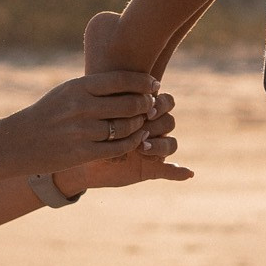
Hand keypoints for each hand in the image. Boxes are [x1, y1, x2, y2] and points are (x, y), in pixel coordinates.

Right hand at [3, 71, 165, 173]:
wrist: (19, 142)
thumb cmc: (49, 113)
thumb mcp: (67, 91)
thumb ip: (95, 86)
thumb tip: (130, 80)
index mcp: (78, 88)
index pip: (121, 80)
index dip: (143, 82)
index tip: (154, 85)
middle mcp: (81, 108)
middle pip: (129, 104)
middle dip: (146, 104)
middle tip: (152, 104)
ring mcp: (82, 132)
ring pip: (127, 127)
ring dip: (141, 124)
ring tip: (144, 121)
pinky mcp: (83, 153)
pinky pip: (119, 147)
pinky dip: (134, 142)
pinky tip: (138, 137)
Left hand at [66, 103, 193, 193]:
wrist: (78, 155)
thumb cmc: (86, 127)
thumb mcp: (99, 114)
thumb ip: (115, 104)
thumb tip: (124, 93)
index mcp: (144, 110)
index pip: (166, 102)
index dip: (161, 104)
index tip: (146, 108)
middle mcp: (152, 128)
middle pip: (169, 121)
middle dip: (157, 124)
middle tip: (143, 126)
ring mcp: (153, 149)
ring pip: (171, 144)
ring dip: (160, 145)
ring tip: (142, 148)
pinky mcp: (151, 168)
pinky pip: (169, 170)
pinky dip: (180, 171)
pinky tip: (188, 173)